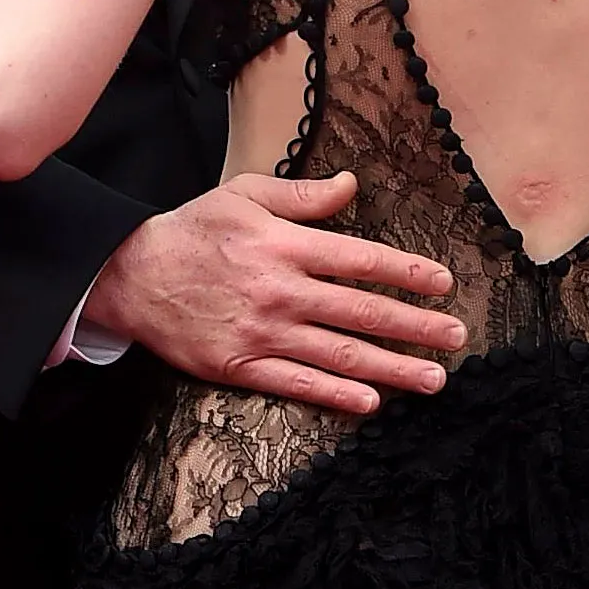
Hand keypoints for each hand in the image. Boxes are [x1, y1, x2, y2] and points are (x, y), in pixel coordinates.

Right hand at [86, 170, 464, 414]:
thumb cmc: (194, 229)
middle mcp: (281, 289)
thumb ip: (303, 196)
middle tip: (457, 337)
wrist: (132, 274)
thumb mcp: (246, 194)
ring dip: (392, 367)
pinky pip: (298, 384)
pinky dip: (337, 395)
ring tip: (433, 378)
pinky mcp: (241, 365)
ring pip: (339, 353)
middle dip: (416, 325)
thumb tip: (351, 186)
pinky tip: (370, 402)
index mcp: (285, 244)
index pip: (361, 258)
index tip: (443, 284)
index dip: (407, 271)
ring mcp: (263, 332)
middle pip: (361, 310)